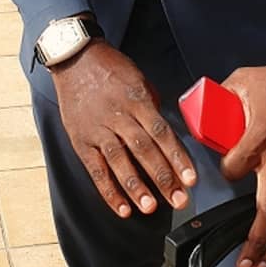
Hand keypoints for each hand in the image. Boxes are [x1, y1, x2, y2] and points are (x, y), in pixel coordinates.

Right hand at [50, 40, 197, 218]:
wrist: (74, 58)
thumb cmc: (109, 68)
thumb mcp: (138, 79)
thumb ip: (151, 107)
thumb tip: (165, 133)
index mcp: (136, 100)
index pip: (161, 132)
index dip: (177, 157)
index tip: (190, 178)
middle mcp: (118, 115)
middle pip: (144, 150)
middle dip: (163, 178)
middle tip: (179, 200)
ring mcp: (98, 129)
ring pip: (120, 162)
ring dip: (136, 188)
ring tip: (151, 207)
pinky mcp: (81, 140)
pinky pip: (96, 169)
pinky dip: (109, 191)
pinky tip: (122, 208)